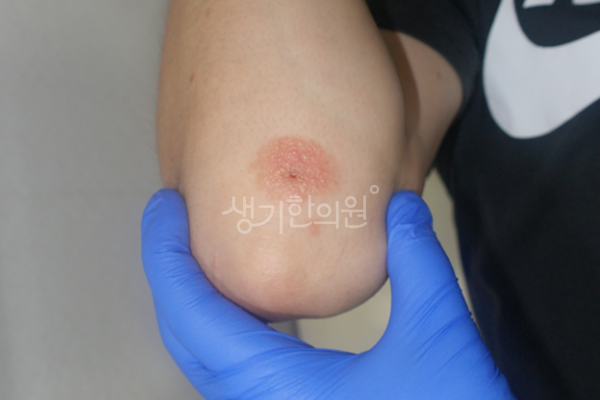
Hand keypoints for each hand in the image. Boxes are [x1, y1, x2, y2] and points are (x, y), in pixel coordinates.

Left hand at [141, 189, 514, 398]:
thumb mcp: (438, 335)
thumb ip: (418, 261)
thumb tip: (400, 207)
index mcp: (280, 388)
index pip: (193, 313)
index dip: (166, 253)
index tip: (165, 207)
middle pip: (184, 336)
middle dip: (170, 270)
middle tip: (174, 219)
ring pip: (204, 356)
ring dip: (192, 299)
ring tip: (198, 251)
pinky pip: (232, 368)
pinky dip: (222, 325)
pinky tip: (247, 304)